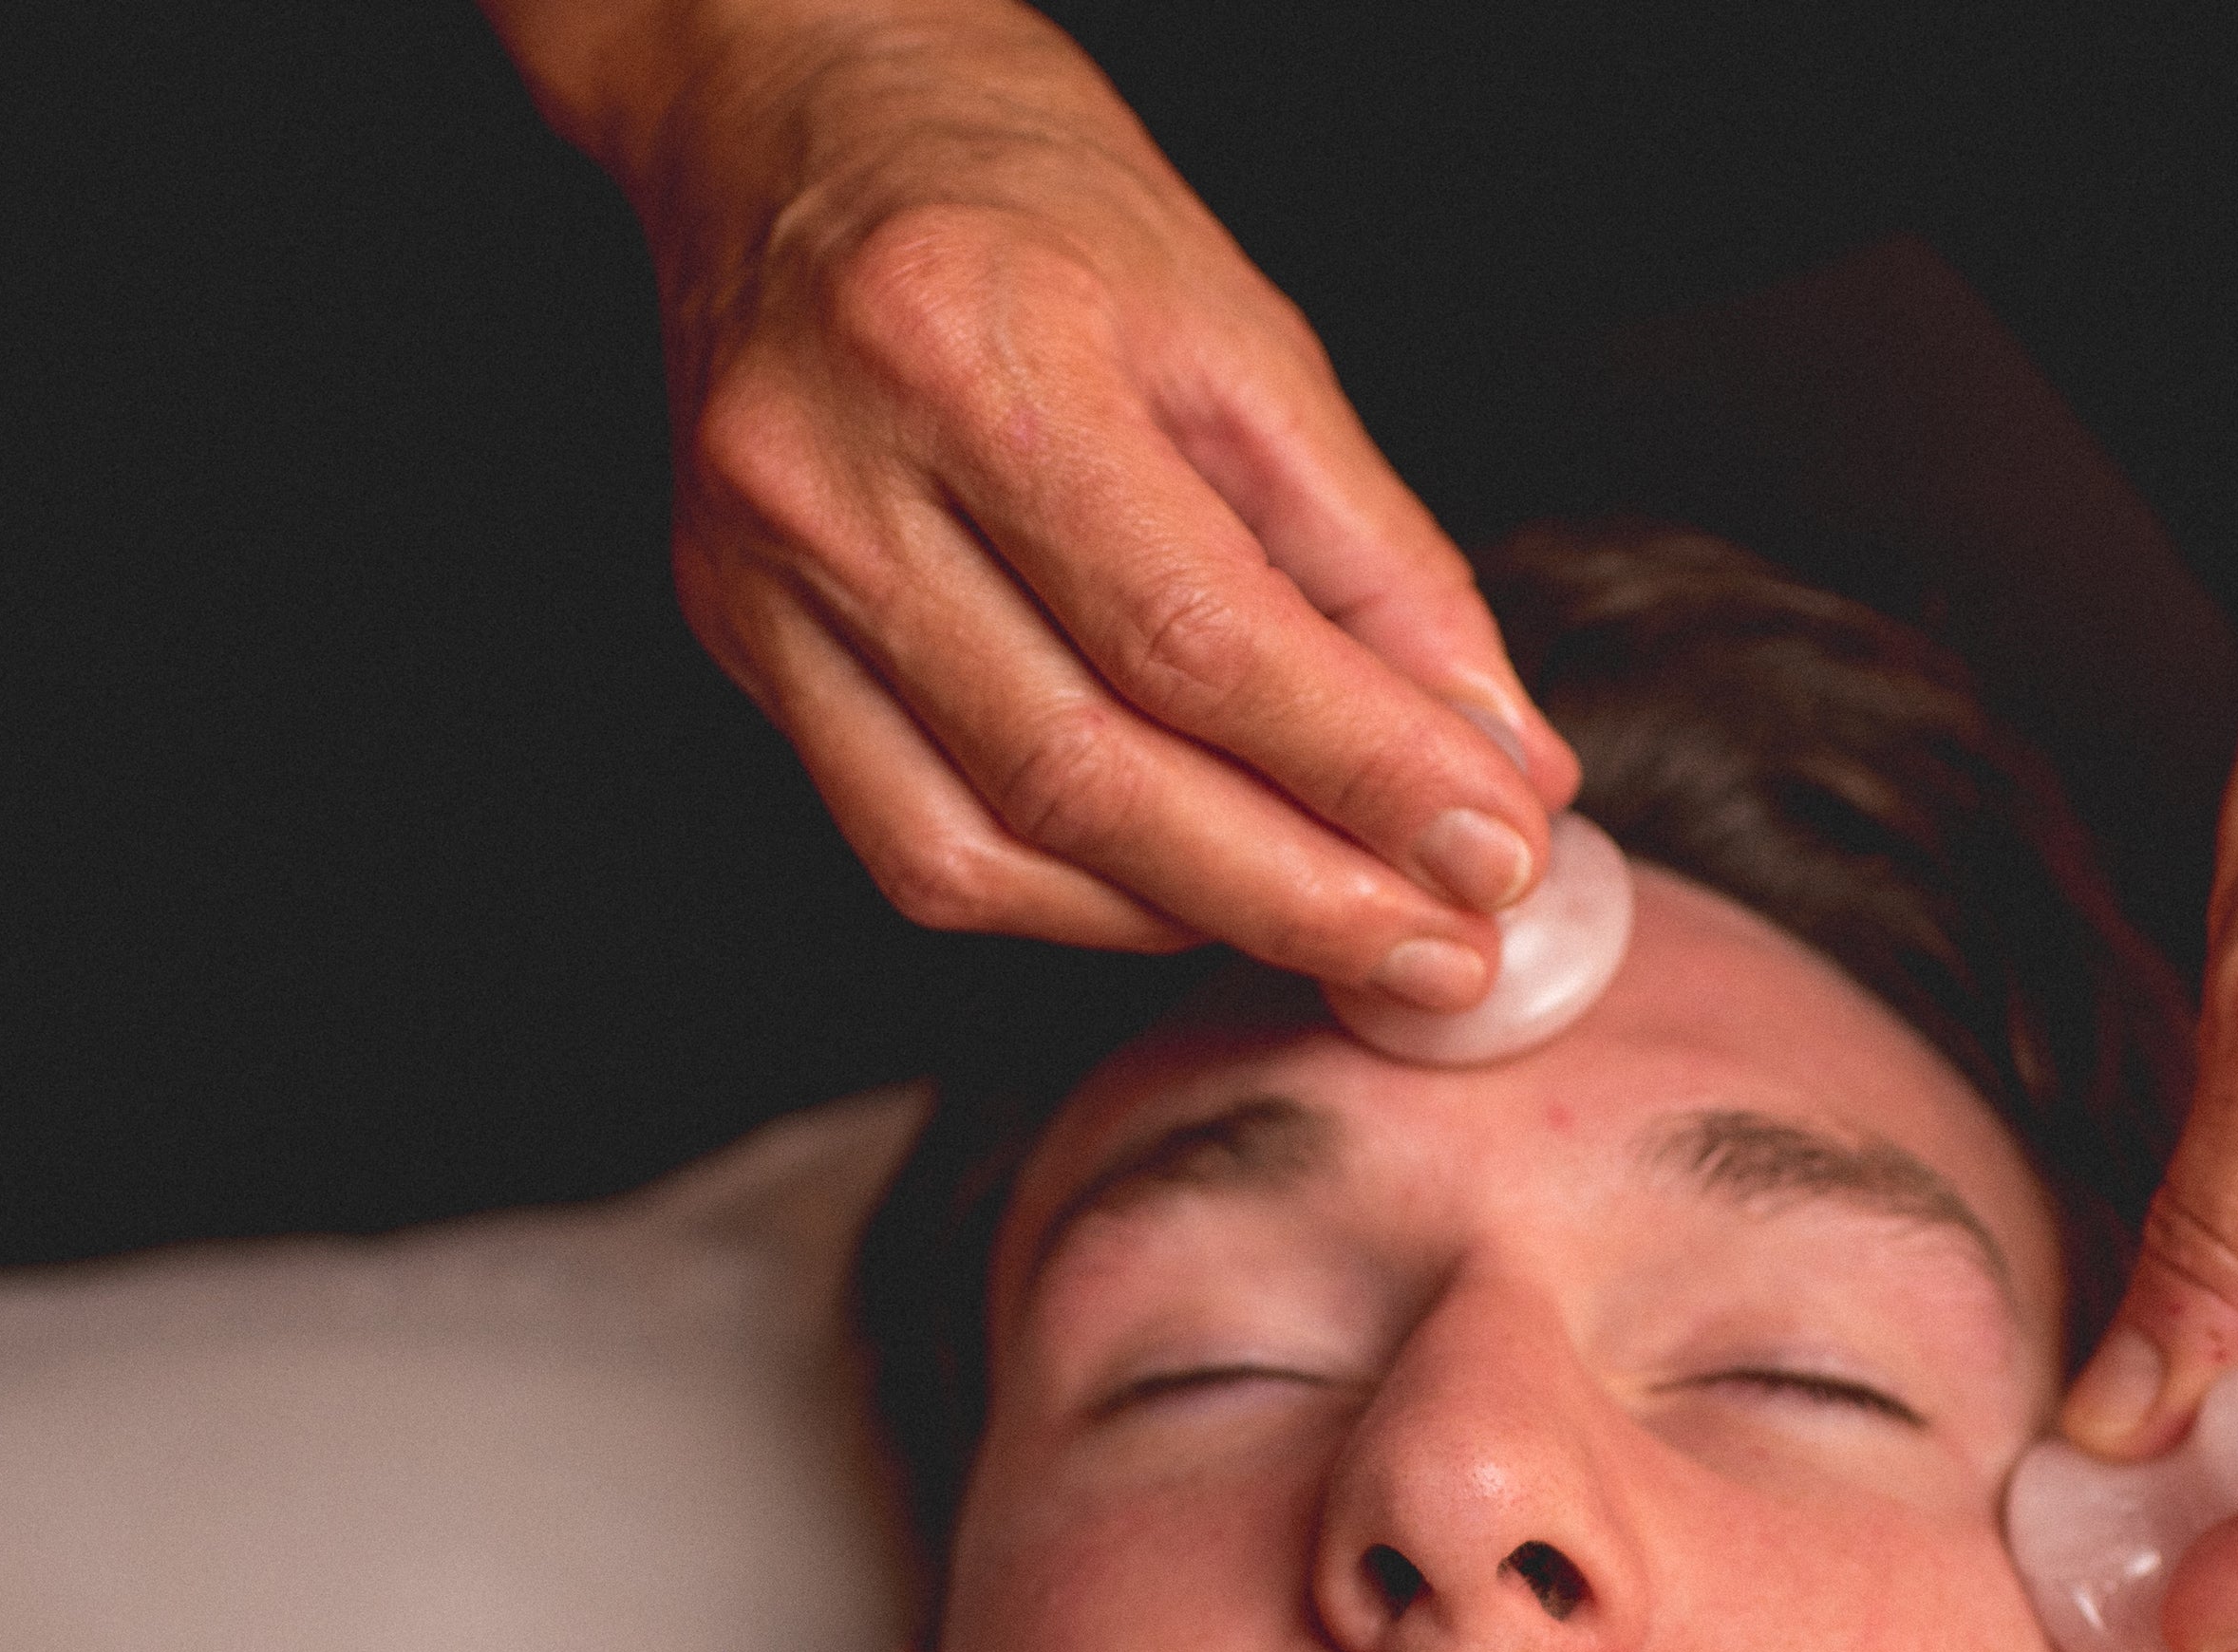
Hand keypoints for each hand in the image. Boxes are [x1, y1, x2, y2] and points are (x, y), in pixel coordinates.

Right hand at [549, 0, 1572, 1000]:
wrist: (784, 112)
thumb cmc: (1019, 195)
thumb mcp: (1239, 332)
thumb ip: (1377, 561)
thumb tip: (1498, 756)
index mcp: (974, 349)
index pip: (1200, 635)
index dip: (1362, 773)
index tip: (1493, 855)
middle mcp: (839, 475)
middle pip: (1090, 771)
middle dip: (1296, 891)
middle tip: (1441, 955)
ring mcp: (765, 574)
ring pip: (989, 848)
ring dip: (1189, 916)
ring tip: (1333, 920)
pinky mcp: (739, 641)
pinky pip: (910, 846)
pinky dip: (1067, 898)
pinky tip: (1176, 884)